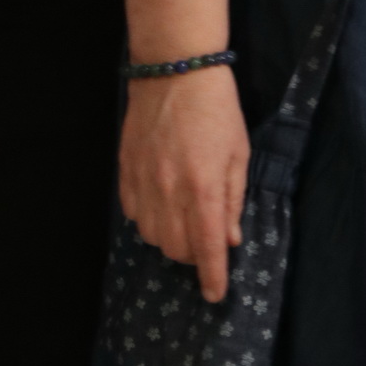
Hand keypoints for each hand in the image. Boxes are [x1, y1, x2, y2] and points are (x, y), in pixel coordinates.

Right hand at [119, 65, 248, 303]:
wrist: (174, 70)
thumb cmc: (217, 109)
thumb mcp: (239, 153)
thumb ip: (234, 200)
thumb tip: (229, 239)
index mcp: (204, 187)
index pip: (208, 248)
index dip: (212, 278)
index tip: (215, 296)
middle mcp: (170, 191)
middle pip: (176, 249)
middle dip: (194, 257)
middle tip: (206, 243)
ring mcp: (143, 181)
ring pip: (152, 236)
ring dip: (170, 240)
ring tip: (183, 223)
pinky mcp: (126, 170)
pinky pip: (133, 214)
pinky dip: (148, 221)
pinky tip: (161, 206)